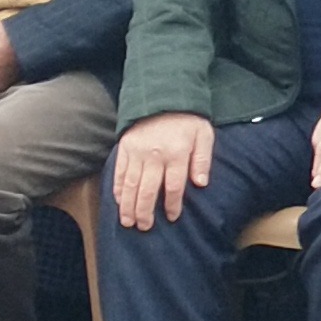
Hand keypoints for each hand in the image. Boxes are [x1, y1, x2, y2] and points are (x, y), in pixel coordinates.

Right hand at [115, 112, 216, 229]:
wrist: (163, 93)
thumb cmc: (187, 118)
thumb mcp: (204, 134)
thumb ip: (203, 159)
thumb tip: (201, 184)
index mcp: (176, 153)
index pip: (173, 186)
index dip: (172, 204)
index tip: (171, 217)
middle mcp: (154, 154)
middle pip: (147, 190)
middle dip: (145, 212)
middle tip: (144, 227)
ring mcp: (136, 151)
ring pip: (130, 184)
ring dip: (127, 206)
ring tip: (127, 222)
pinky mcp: (124, 147)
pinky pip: (118, 171)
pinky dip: (117, 188)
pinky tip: (118, 201)